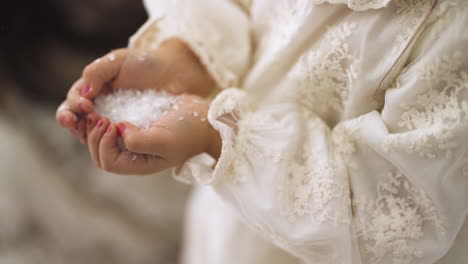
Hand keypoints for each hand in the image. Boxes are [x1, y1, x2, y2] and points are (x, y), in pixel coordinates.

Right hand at [56, 38, 215, 140]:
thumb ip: (96, 72)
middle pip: (76, 119)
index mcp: (92, 88)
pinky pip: (112, 140)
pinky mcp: (129, 131)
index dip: (73, 105)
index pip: (73, 101)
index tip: (85, 106)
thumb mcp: (118, 61)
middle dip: (72, 121)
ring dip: (86, 133)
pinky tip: (109, 139)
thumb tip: (84, 93)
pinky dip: (107, 142)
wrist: (174, 73)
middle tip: (75, 122)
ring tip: (88, 132)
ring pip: (91, 132)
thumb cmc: (146, 63)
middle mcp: (99, 106)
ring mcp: (113, 120)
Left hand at [86, 94, 221, 174]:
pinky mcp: (135, 126)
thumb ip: (139, 141)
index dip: (103, 144)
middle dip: (93, 135)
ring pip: (101, 140)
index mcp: (139, 164)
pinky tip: (102, 106)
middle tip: (96, 115)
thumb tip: (118, 130)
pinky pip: (110, 126)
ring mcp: (133, 141)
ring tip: (94, 110)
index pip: (108, 162)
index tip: (112, 123)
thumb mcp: (165, 139)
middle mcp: (134, 155)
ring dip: (93, 126)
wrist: (205, 118)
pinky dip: (102, 117)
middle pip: (100, 153)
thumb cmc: (188, 131)